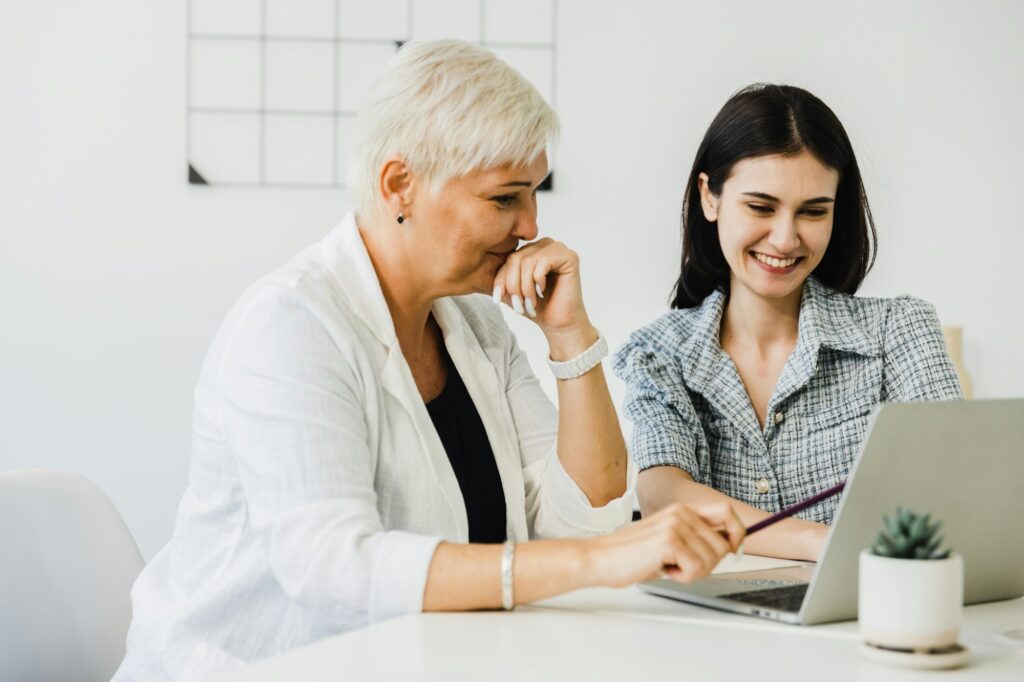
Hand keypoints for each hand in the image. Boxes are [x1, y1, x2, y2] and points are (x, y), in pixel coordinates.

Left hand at [493, 238, 590, 342]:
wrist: (559, 323)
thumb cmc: (539, 307)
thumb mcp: (512, 291)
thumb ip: (501, 278)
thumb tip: (477, 268)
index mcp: (532, 250)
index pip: (509, 258)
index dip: (501, 279)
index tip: (498, 299)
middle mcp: (546, 245)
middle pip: (517, 258)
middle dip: (513, 285)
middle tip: (518, 305)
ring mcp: (558, 249)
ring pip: (528, 261)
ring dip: (526, 287)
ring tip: (530, 302)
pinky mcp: (569, 256)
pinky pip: (543, 262)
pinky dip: (538, 281)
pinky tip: (542, 292)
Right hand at [582, 502, 745, 587]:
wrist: (601, 558)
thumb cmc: (631, 554)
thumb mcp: (668, 540)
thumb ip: (695, 538)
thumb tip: (729, 545)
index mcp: (682, 509)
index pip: (726, 512)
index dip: (737, 532)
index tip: (734, 549)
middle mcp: (681, 512)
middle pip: (722, 544)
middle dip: (708, 564)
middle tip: (682, 566)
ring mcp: (676, 525)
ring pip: (711, 559)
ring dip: (692, 572)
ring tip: (667, 566)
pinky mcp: (669, 541)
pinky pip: (696, 568)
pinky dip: (682, 577)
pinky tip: (663, 569)